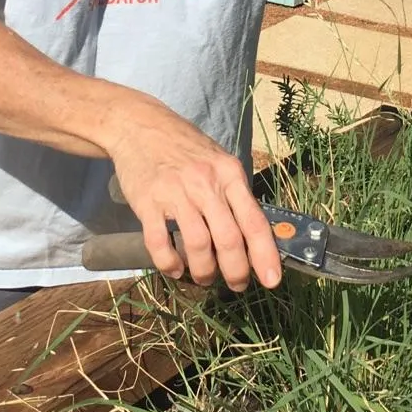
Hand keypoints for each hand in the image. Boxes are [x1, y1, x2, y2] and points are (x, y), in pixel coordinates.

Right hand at [109, 108, 281, 292]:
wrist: (140, 126)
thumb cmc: (185, 147)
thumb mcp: (219, 162)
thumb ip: (235, 194)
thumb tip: (256, 236)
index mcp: (229, 174)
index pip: (254, 221)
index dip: (265, 255)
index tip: (272, 281)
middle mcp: (206, 183)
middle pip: (228, 239)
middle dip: (236, 272)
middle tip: (236, 285)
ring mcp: (175, 193)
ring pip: (198, 245)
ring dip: (204, 271)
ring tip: (204, 278)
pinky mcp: (147, 202)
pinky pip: (160, 243)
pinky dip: (169, 263)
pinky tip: (174, 269)